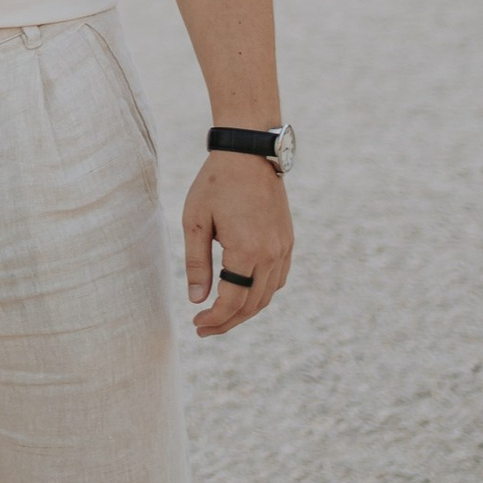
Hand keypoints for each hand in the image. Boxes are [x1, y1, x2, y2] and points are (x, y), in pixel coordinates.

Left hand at [182, 151, 292, 337]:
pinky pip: (278, 280)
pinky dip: (261, 294)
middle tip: (204, 328)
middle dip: (228, 322)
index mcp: (247, 251)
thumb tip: (196, 300)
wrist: (249, 154)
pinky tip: (243, 294)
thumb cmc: (216, 184)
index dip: (215, 319)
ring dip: (245, 311)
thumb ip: (196, 264)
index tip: (196, 324)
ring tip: (221, 316)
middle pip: (252, 305)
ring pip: (268, 296)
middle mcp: (271, 255)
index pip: (233, 301)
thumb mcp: (195, 221)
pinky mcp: (288, 241)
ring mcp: (283, 249)